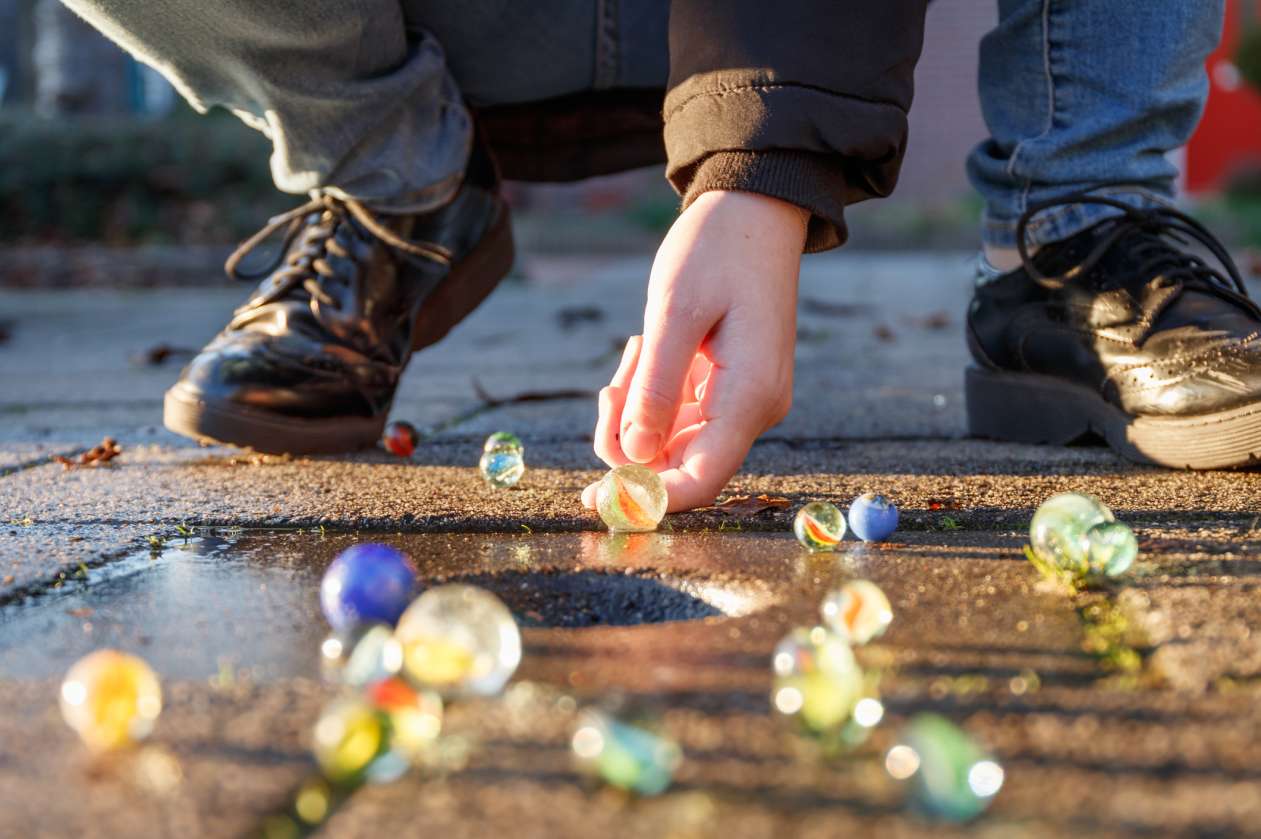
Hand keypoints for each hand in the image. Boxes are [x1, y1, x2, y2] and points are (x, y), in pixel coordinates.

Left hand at [582, 190, 805, 511]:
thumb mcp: (674, 313)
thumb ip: (654, 389)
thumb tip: (633, 457)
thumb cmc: (718, 250)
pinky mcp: (730, 389)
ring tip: (633, 352)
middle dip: (629, 443)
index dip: (647, 499)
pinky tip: (644, 351)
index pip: (700, 481)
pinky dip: (649, 396)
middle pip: (680, 466)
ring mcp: (744, 402)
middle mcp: (753, 410)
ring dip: (635, 413)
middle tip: (609, 389)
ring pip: (673, 442)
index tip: (595, 496)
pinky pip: (679, 416)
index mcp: (749, 397)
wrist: (755, 210)